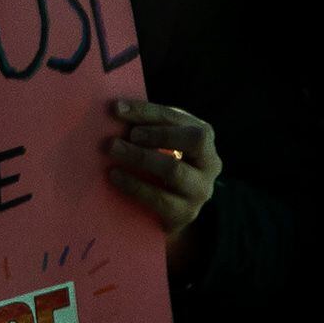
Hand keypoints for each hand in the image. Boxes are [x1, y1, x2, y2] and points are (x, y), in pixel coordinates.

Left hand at [104, 98, 221, 269]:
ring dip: (140, 157)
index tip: (117, 108)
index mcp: (204, 137)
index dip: (147, 111)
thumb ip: (146, 129)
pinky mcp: (186, 214)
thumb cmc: (159, 167)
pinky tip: (114, 175)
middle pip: (193, 140)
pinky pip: (160, 199)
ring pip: (174, 170)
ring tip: (113, 149)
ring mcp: (201, 190)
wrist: (170, 212)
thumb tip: (116, 111)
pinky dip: (134, 185)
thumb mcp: (160, 145)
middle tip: (126, 134)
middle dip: (157, 134)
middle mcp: (210, 162)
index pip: (178, 117)